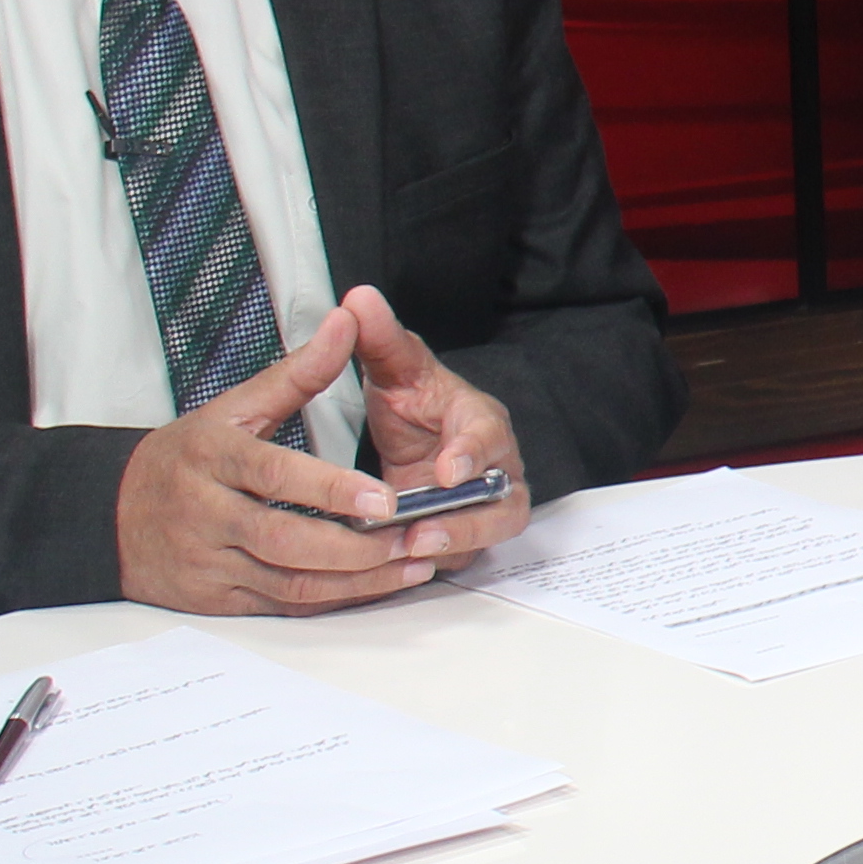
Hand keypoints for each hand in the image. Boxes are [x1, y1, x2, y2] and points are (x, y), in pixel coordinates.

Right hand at [115, 307, 435, 615]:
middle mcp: (206, 513)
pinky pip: (282, 606)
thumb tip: (347, 322)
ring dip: (356, 581)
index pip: (275, 475)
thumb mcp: (232, 409)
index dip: (331, 488)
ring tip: (409, 565)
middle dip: (354, 547)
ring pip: (290, 582)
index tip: (383, 496)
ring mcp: (208, 562)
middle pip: (285, 538)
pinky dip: (331, 600)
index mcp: (211, 457)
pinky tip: (372, 587)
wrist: (109, 515)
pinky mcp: (216, 600)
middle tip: (410, 538)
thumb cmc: (184, 457)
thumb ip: (296, 373)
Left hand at [339, 284, 529, 558]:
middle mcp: (494, 465)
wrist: (421, 436)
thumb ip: (380, 338)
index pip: (488, 432)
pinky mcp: (466, 537)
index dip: (471, 453)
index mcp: (479, 419)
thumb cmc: (416, 402)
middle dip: (469, 518)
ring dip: (455, 544)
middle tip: (426, 531)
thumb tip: (359, 298)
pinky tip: (401, 565)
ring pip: (490, 533)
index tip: (447, 470)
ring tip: (412, 550)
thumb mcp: (394, 370)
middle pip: (504, 499)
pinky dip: (437, 562)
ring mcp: (485, 505)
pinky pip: (463, 556)